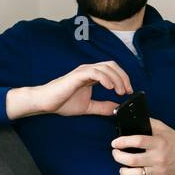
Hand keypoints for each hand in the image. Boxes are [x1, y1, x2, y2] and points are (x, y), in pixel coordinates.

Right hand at [6, 61, 132, 119]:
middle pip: (112, 65)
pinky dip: (105, 78)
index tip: (129, 92)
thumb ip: (102, 106)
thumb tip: (116, 108)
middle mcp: (88, 70)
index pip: (112, 70)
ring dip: (117, 78)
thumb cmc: (62, 102)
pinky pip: (95, 72)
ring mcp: (83, 71)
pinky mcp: (77, 75)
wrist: (45, 102)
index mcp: (91, 76)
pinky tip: (109, 88)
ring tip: (120, 91)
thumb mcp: (88, 107)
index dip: (123, 78)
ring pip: (106, 67)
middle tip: (127, 91)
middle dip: (123, 77)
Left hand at [111, 120, 174, 174]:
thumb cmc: (173, 140)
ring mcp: (159, 171)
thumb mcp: (163, 128)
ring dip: (123, 171)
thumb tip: (130, 120)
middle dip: (118, 156)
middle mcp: (158, 158)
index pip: (137, 141)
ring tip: (122, 167)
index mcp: (159, 142)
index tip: (115, 142)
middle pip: (132, 160)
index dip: (122, 141)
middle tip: (115, 153)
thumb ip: (148, 123)